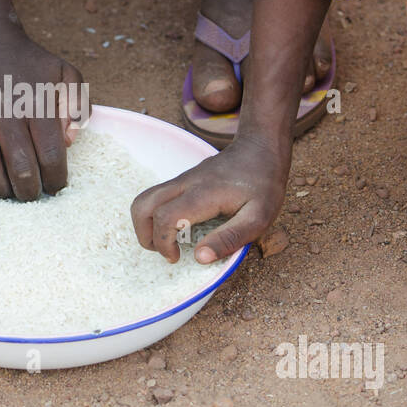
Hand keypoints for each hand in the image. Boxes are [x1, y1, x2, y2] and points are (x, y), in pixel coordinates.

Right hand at [0, 23, 86, 200]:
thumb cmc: (28, 60)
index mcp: (36, 104)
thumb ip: (77, 105)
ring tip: (9, 192)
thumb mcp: (65, 72)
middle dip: (30, 192)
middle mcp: (5, 113)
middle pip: (21, 171)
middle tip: (32, 194)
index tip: (56, 186)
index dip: (56, 180)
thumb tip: (68, 142)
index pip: (51, 157)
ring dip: (1, 191)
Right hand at [131, 132, 289, 263]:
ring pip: (145, 199)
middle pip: (142, 205)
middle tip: (164, 251)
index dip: (163, 243)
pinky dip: (155, 215)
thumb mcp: (259, 218)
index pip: (165, 218)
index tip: (176, 258)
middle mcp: (185, 184)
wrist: (261, 149)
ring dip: (146, 224)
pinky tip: (178, 227)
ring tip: (167, 241)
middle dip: (144, 234)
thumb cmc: (263, 185)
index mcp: (203, 195)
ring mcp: (181, 179)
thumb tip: (199, 258)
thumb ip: (230, 238)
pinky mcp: (183, 179)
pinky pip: (156, 196)